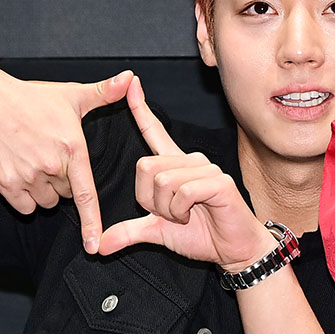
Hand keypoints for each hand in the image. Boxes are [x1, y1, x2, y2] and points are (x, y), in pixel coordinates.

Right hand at [0, 67, 133, 252]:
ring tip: (35, 160)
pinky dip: (25, 197)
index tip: (94, 246)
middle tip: (52, 155)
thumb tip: (130, 77)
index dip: (91, 223)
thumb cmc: (32, 98)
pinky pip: (25, 206)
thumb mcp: (72, 94)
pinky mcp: (4, 184)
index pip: (85, 194)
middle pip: (67, 195)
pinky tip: (22, 172)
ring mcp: (25, 177)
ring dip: (45, 190)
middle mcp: (50, 167)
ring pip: (46, 202)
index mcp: (72, 149)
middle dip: (64, 182)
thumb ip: (105, 93)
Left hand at [98, 77, 276, 268]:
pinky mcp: (218, 181)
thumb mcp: (157, 232)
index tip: (131, 83)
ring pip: (162, 181)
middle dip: (149, 199)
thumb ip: (129, 232)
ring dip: (167, 208)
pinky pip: (183, 191)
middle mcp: (190, 160)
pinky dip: (180, 211)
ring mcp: (205, 168)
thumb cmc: (201, 235)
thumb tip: (100, 246)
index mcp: (175, 166)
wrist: (233, 249)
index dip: (141, 109)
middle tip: (170, 213)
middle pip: (145, 166)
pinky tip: (194, 215)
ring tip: (185, 215)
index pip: (154, 132)